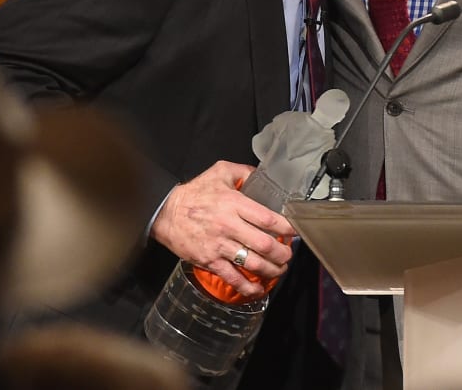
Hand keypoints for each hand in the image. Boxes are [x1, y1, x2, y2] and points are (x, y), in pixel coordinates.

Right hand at [151, 160, 295, 297]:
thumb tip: (262, 175)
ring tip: (279, 270)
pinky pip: (232, 278)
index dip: (287, 228)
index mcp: (234, 204)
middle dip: (283, 254)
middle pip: (264, 245)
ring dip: (271, 270)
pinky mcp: (209, 261)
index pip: (268, 219)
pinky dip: (247, 287)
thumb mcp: (220, 172)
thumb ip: (244, 172)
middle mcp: (229, 226)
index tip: (296, 231)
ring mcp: (219, 246)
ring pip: (252, 263)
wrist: (165, 212)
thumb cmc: (195, 193)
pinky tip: (258, 289)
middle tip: (289, 254)